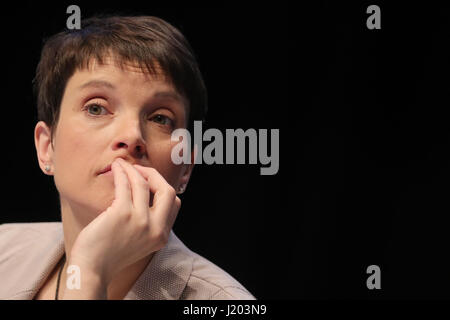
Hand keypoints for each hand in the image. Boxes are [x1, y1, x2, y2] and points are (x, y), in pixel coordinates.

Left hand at [68, 158, 180, 286]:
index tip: (148, 181)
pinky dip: (121, 173)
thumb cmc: (110, 253)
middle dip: (154, 175)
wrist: (91, 269)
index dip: (163, 188)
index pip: (174, 203)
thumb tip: (146, 192)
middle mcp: (155, 228)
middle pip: (167, 190)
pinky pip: (125, 185)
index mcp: (162, 235)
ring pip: (143, 183)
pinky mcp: (122, 214)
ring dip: (132, 169)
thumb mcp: (140, 241)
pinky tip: (116, 169)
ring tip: (122, 164)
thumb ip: (149, 223)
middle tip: (139, 170)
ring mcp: (140, 221)